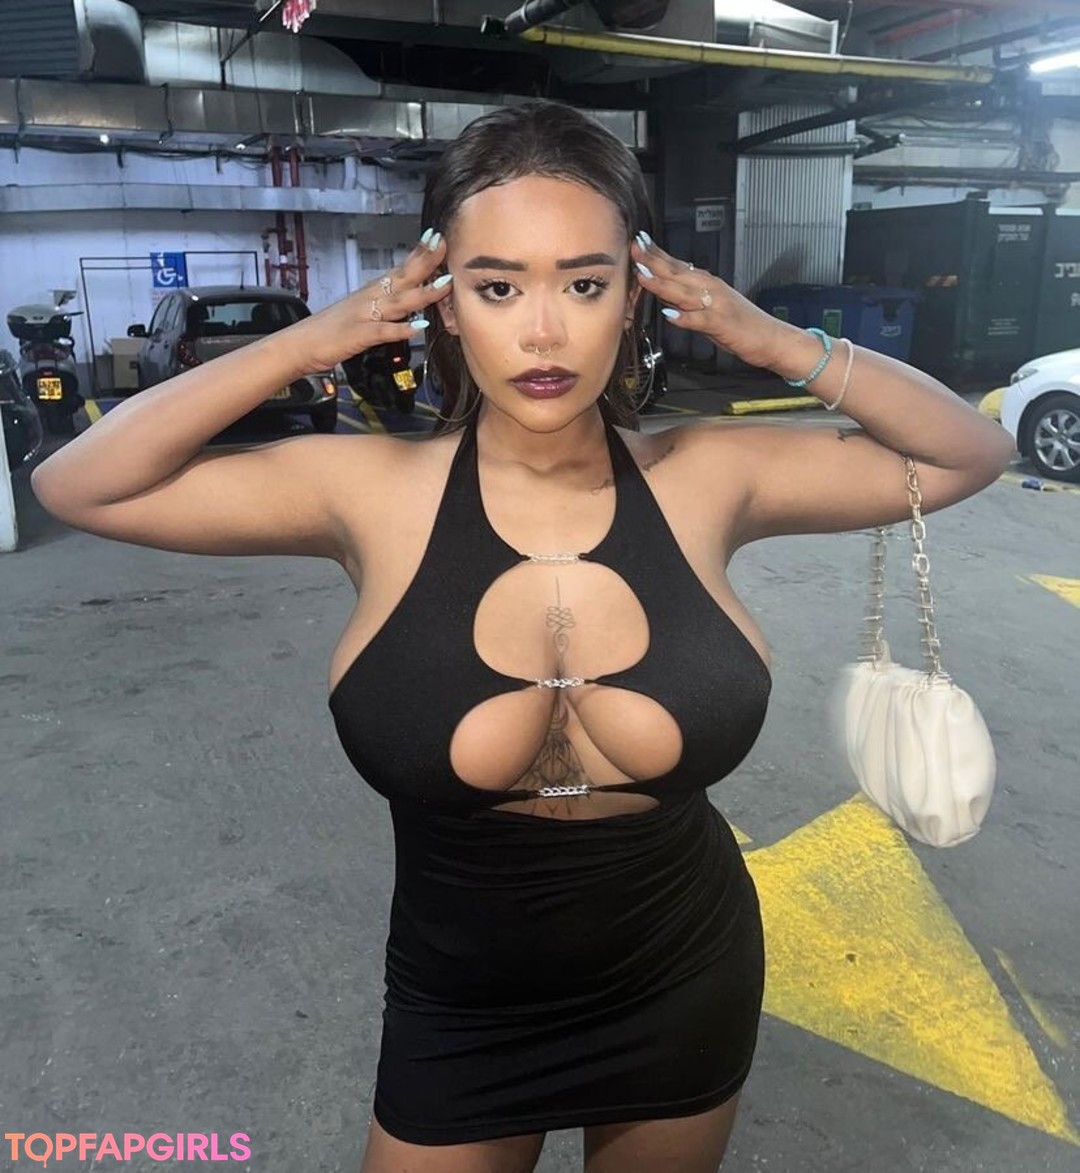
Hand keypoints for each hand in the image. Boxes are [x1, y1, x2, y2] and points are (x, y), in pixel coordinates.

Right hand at [280, 232, 451, 374]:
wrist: (300, 344)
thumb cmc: (331, 329)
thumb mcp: (362, 311)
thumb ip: (385, 304)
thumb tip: (408, 300)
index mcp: (372, 292)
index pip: (400, 269)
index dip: (419, 254)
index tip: (438, 238)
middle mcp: (371, 299)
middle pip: (403, 278)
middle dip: (425, 262)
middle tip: (443, 244)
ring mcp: (365, 316)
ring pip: (399, 302)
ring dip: (422, 293)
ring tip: (444, 284)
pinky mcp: (359, 335)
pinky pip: (383, 331)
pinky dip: (400, 329)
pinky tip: (417, 326)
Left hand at [630, 234, 786, 369]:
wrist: (771, 336)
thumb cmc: (740, 324)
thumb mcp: (709, 307)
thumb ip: (688, 299)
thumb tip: (664, 292)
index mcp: (707, 283)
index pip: (677, 264)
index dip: (657, 254)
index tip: (638, 241)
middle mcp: (710, 288)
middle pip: (677, 273)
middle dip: (653, 260)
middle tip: (633, 246)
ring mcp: (716, 305)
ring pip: (684, 292)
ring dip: (662, 283)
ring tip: (642, 275)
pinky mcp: (722, 324)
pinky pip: (700, 320)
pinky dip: (685, 317)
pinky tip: (669, 314)